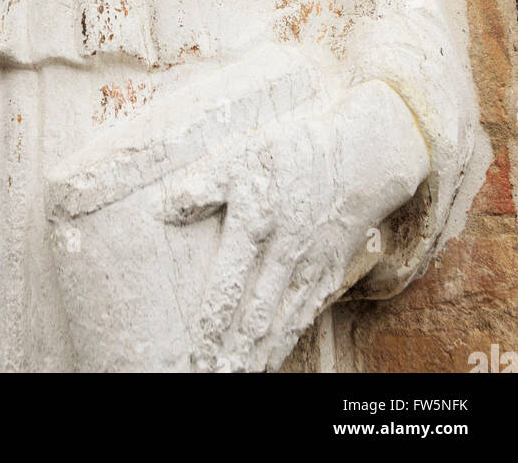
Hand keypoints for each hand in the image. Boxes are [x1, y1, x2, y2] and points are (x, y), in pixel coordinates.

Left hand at [162, 79, 429, 372]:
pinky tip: (273, 356)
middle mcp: (284, 253)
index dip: (213, 322)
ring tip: (237, 375)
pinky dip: (288, 339)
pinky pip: (306, 314)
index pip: (230, 284)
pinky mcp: (330, 270)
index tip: (195, 349)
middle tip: (212, 374)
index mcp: (256, 224)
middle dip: (234, 350)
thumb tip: (164, 210)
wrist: (361, 152)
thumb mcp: (241, 154)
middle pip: (257, 315)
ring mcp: (311, 266)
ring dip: (259, 353)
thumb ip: (203, 185)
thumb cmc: (293, 151)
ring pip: (282, 321)